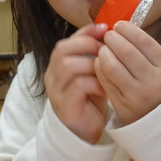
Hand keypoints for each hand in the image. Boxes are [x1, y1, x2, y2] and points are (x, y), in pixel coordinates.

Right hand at [43, 24, 108, 143]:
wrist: (84, 132)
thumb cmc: (90, 101)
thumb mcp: (92, 74)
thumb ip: (94, 57)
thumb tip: (108, 33)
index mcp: (57, 65)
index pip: (67, 41)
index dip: (86, 32)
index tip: (105, 28)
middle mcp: (52, 76)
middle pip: (62, 50)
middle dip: (87, 45)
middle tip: (106, 51)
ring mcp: (55, 90)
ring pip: (68, 65)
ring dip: (91, 64)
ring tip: (106, 70)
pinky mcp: (64, 105)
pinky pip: (78, 85)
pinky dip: (94, 82)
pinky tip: (104, 88)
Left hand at [94, 21, 160, 124]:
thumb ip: (149, 51)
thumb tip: (124, 29)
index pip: (144, 42)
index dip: (128, 30)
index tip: (120, 25)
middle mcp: (152, 82)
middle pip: (126, 52)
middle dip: (113, 38)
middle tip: (109, 35)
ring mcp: (136, 95)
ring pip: (112, 66)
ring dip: (104, 52)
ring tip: (104, 48)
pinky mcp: (122, 106)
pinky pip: (105, 81)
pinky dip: (100, 67)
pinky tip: (101, 62)